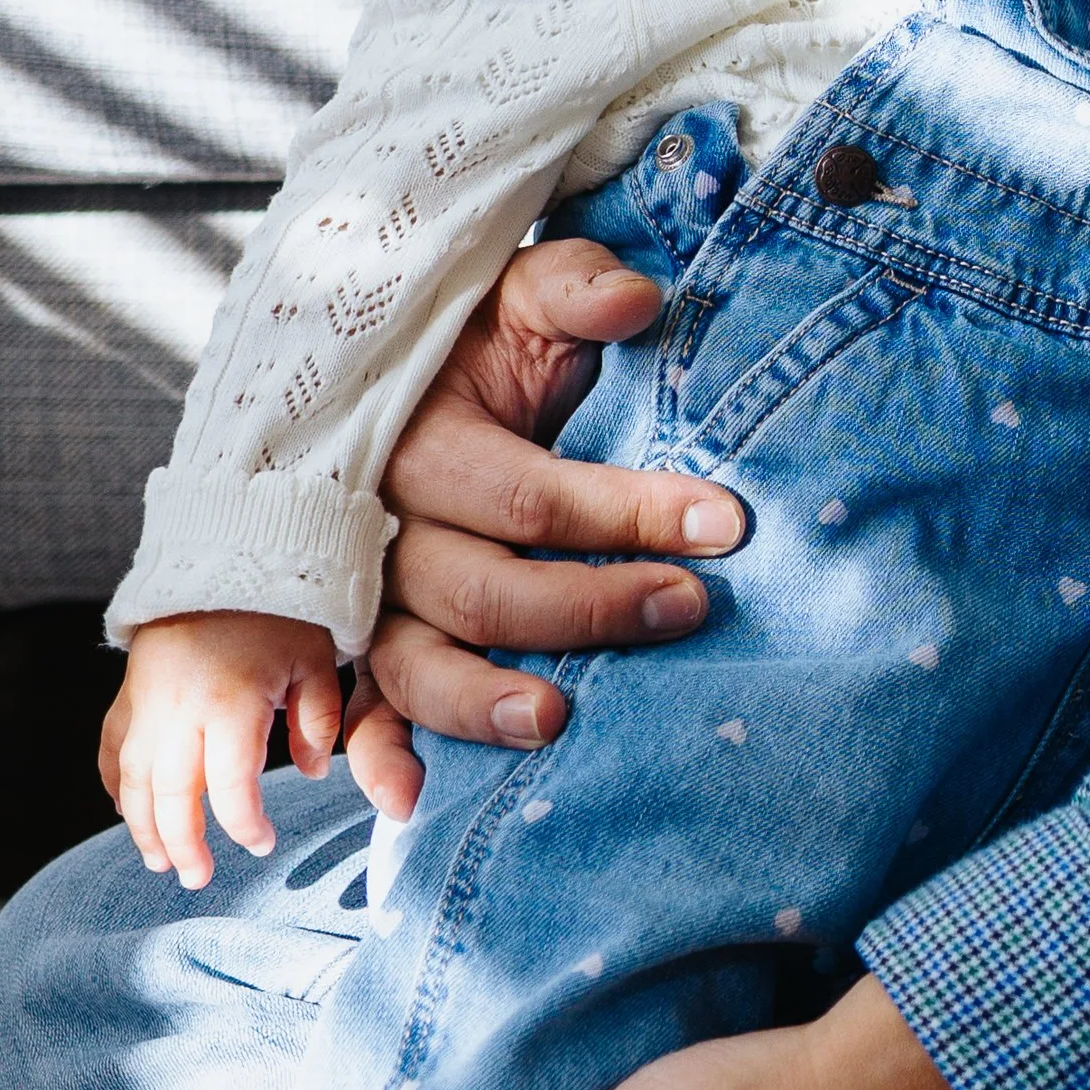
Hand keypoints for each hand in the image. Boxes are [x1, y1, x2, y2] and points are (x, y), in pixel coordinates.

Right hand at [102, 609, 342, 889]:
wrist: (227, 550)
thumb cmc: (281, 607)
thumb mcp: (315, 657)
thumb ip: (319, 719)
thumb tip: (312, 773)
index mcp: (231, 702)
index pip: (231, 787)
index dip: (245, 825)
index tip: (262, 843)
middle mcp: (180, 708)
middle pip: (172, 795)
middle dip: (184, 843)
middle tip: (198, 877)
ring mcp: (146, 700)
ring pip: (134, 780)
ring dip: (142, 825)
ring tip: (160, 860)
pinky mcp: (129, 689)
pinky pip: (114, 747)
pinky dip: (117, 782)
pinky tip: (126, 808)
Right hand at [348, 236, 746, 821]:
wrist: (399, 373)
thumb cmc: (478, 342)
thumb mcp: (523, 296)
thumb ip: (576, 289)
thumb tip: (637, 302)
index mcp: (422, 444)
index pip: (532, 496)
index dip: (631, 511)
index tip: (726, 521)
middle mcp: (385, 528)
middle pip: (485, 589)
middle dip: (594, 604)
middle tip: (692, 605)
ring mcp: (368, 593)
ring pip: (418, 663)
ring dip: (486, 699)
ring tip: (563, 716)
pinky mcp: (362, 639)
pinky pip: (362, 707)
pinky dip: (379, 757)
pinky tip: (411, 801)